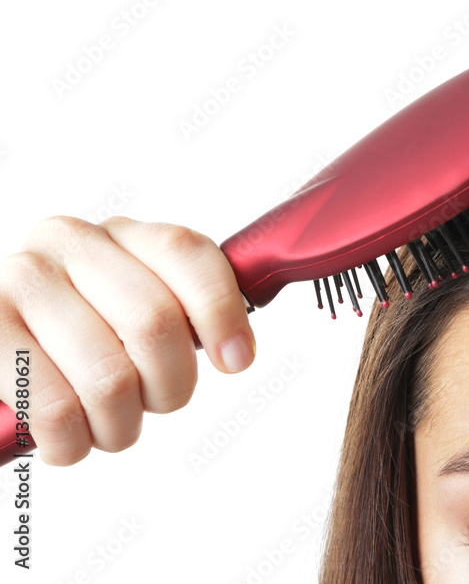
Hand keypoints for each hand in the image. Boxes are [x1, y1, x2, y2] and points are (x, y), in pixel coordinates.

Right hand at [0, 215, 254, 465]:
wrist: (0, 349)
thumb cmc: (82, 338)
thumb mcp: (139, 311)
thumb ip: (187, 313)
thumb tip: (237, 351)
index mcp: (123, 233)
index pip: (188, 254)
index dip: (221, 313)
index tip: (236, 361)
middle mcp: (70, 242)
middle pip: (155, 323)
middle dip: (169, 387)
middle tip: (155, 404)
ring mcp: (20, 282)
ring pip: (109, 377)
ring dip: (120, 426)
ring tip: (109, 427)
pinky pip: (54, 409)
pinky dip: (72, 443)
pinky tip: (68, 439)